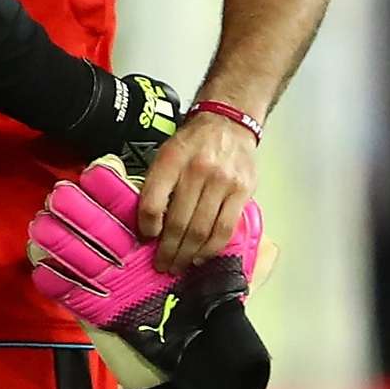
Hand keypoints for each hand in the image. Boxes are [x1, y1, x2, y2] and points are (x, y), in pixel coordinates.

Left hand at [135, 108, 259, 272]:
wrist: (229, 123)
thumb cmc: (194, 143)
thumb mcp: (167, 153)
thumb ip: (157, 184)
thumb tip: (148, 224)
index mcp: (172, 159)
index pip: (153, 201)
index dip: (147, 226)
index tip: (147, 238)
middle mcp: (198, 170)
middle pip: (178, 222)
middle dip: (168, 250)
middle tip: (162, 265)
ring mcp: (223, 181)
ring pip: (201, 230)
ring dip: (187, 254)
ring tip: (179, 265)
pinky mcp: (242, 191)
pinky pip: (225, 229)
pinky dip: (211, 248)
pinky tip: (201, 256)